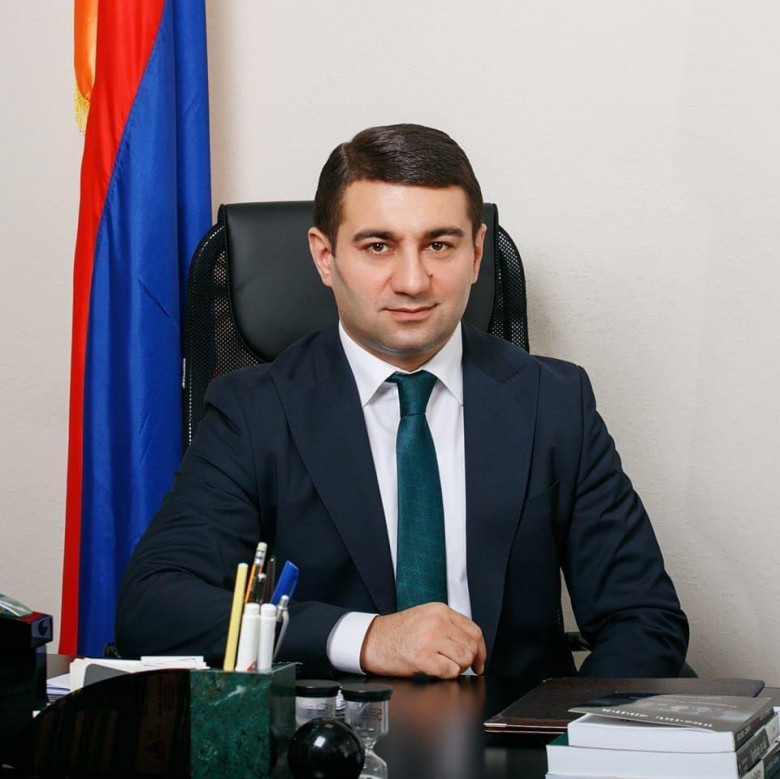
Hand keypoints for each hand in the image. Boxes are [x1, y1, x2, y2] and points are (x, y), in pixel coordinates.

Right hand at [359, 603, 485, 678]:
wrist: (372, 640)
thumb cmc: (397, 632)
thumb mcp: (425, 618)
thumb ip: (448, 626)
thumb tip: (472, 645)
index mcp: (440, 610)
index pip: (474, 631)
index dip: (481, 650)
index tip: (479, 661)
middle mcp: (437, 622)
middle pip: (471, 647)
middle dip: (468, 661)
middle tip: (455, 665)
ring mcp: (430, 639)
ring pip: (464, 660)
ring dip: (456, 668)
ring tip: (441, 665)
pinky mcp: (422, 657)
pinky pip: (449, 672)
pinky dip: (446, 676)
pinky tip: (433, 670)